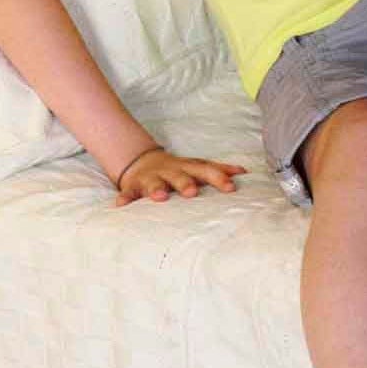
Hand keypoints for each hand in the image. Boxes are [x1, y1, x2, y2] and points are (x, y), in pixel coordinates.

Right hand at [113, 147, 248, 205]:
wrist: (143, 162)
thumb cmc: (178, 171)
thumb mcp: (197, 167)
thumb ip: (218, 171)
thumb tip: (245, 172)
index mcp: (188, 168)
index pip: (206, 170)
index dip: (218, 177)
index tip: (230, 187)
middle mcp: (170, 171)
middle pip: (180, 175)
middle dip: (185, 182)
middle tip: (192, 192)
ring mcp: (151, 178)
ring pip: (154, 182)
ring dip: (156, 188)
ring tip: (159, 196)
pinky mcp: (133, 186)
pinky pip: (128, 192)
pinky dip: (125, 198)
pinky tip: (121, 206)